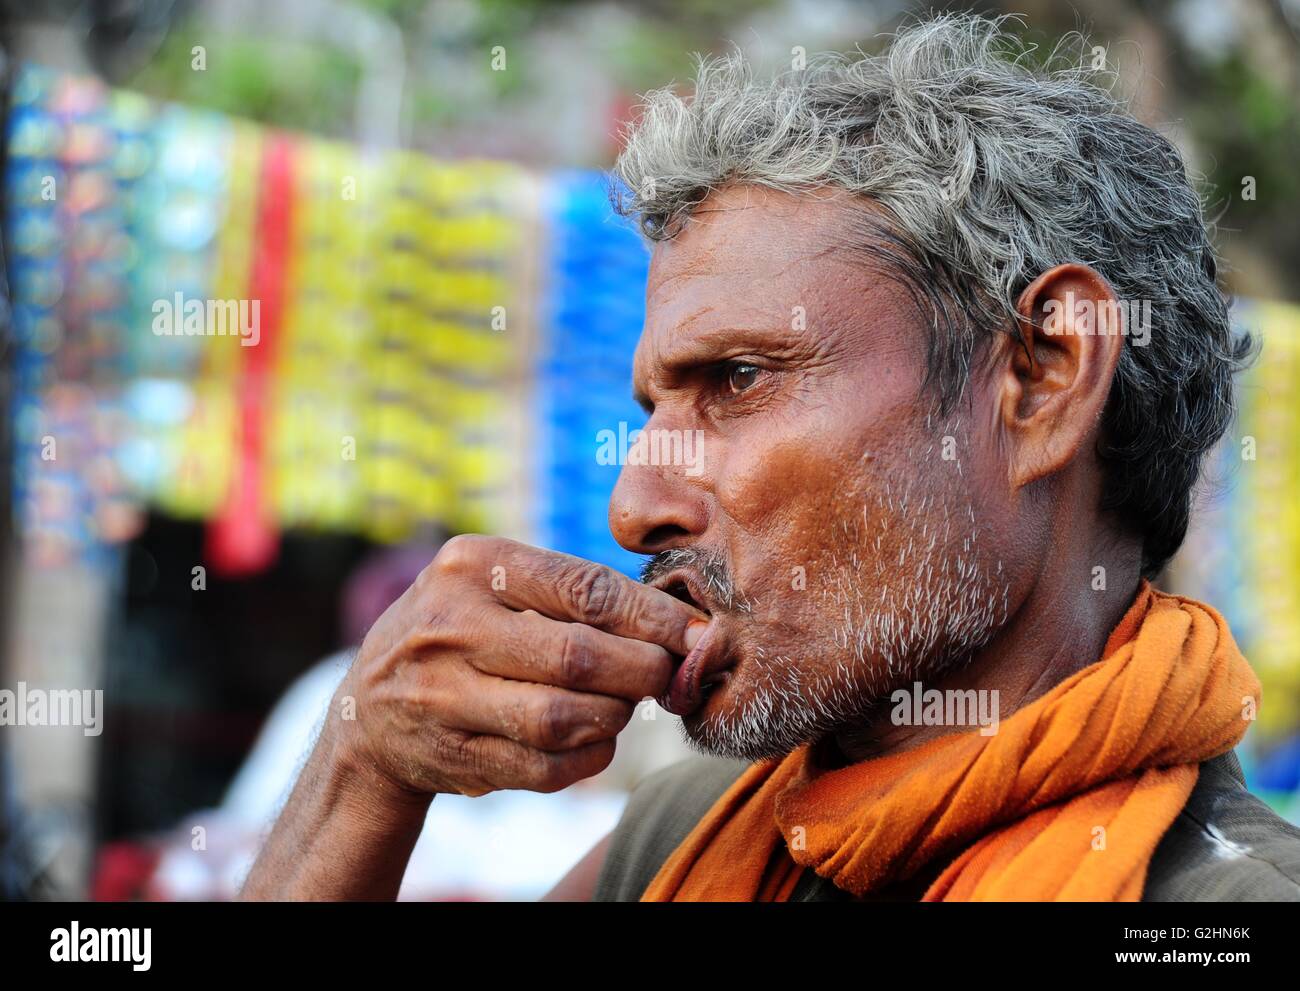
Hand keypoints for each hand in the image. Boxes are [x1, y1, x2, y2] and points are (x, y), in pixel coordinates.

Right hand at [330, 535, 707, 802]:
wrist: (369, 710)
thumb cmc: (462, 631)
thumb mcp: (493, 583)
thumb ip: (572, 593)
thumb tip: (678, 625)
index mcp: (470, 565)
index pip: (584, 589)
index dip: (653, 617)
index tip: (696, 633)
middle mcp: (449, 626)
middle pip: (579, 658)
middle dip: (643, 670)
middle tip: (669, 675)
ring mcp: (442, 696)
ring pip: (562, 719)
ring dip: (615, 717)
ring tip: (626, 704)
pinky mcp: (449, 755)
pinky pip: (544, 768)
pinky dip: (589, 758)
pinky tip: (597, 739)